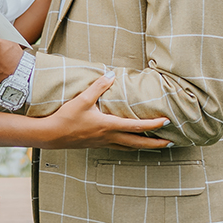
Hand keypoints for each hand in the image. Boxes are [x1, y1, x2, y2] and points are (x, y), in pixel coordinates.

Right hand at [43, 74, 170, 149]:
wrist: (52, 135)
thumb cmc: (67, 118)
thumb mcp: (82, 99)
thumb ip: (98, 86)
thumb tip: (111, 74)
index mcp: (108, 126)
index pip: (136, 126)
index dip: (153, 125)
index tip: (166, 122)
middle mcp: (109, 137)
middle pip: (137, 143)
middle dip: (155, 144)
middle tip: (170, 143)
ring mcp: (103, 143)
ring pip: (129, 148)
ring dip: (144, 147)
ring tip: (155, 146)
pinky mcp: (97, 145)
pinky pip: (119, 147)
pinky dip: (129, 146)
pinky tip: (130, 144)